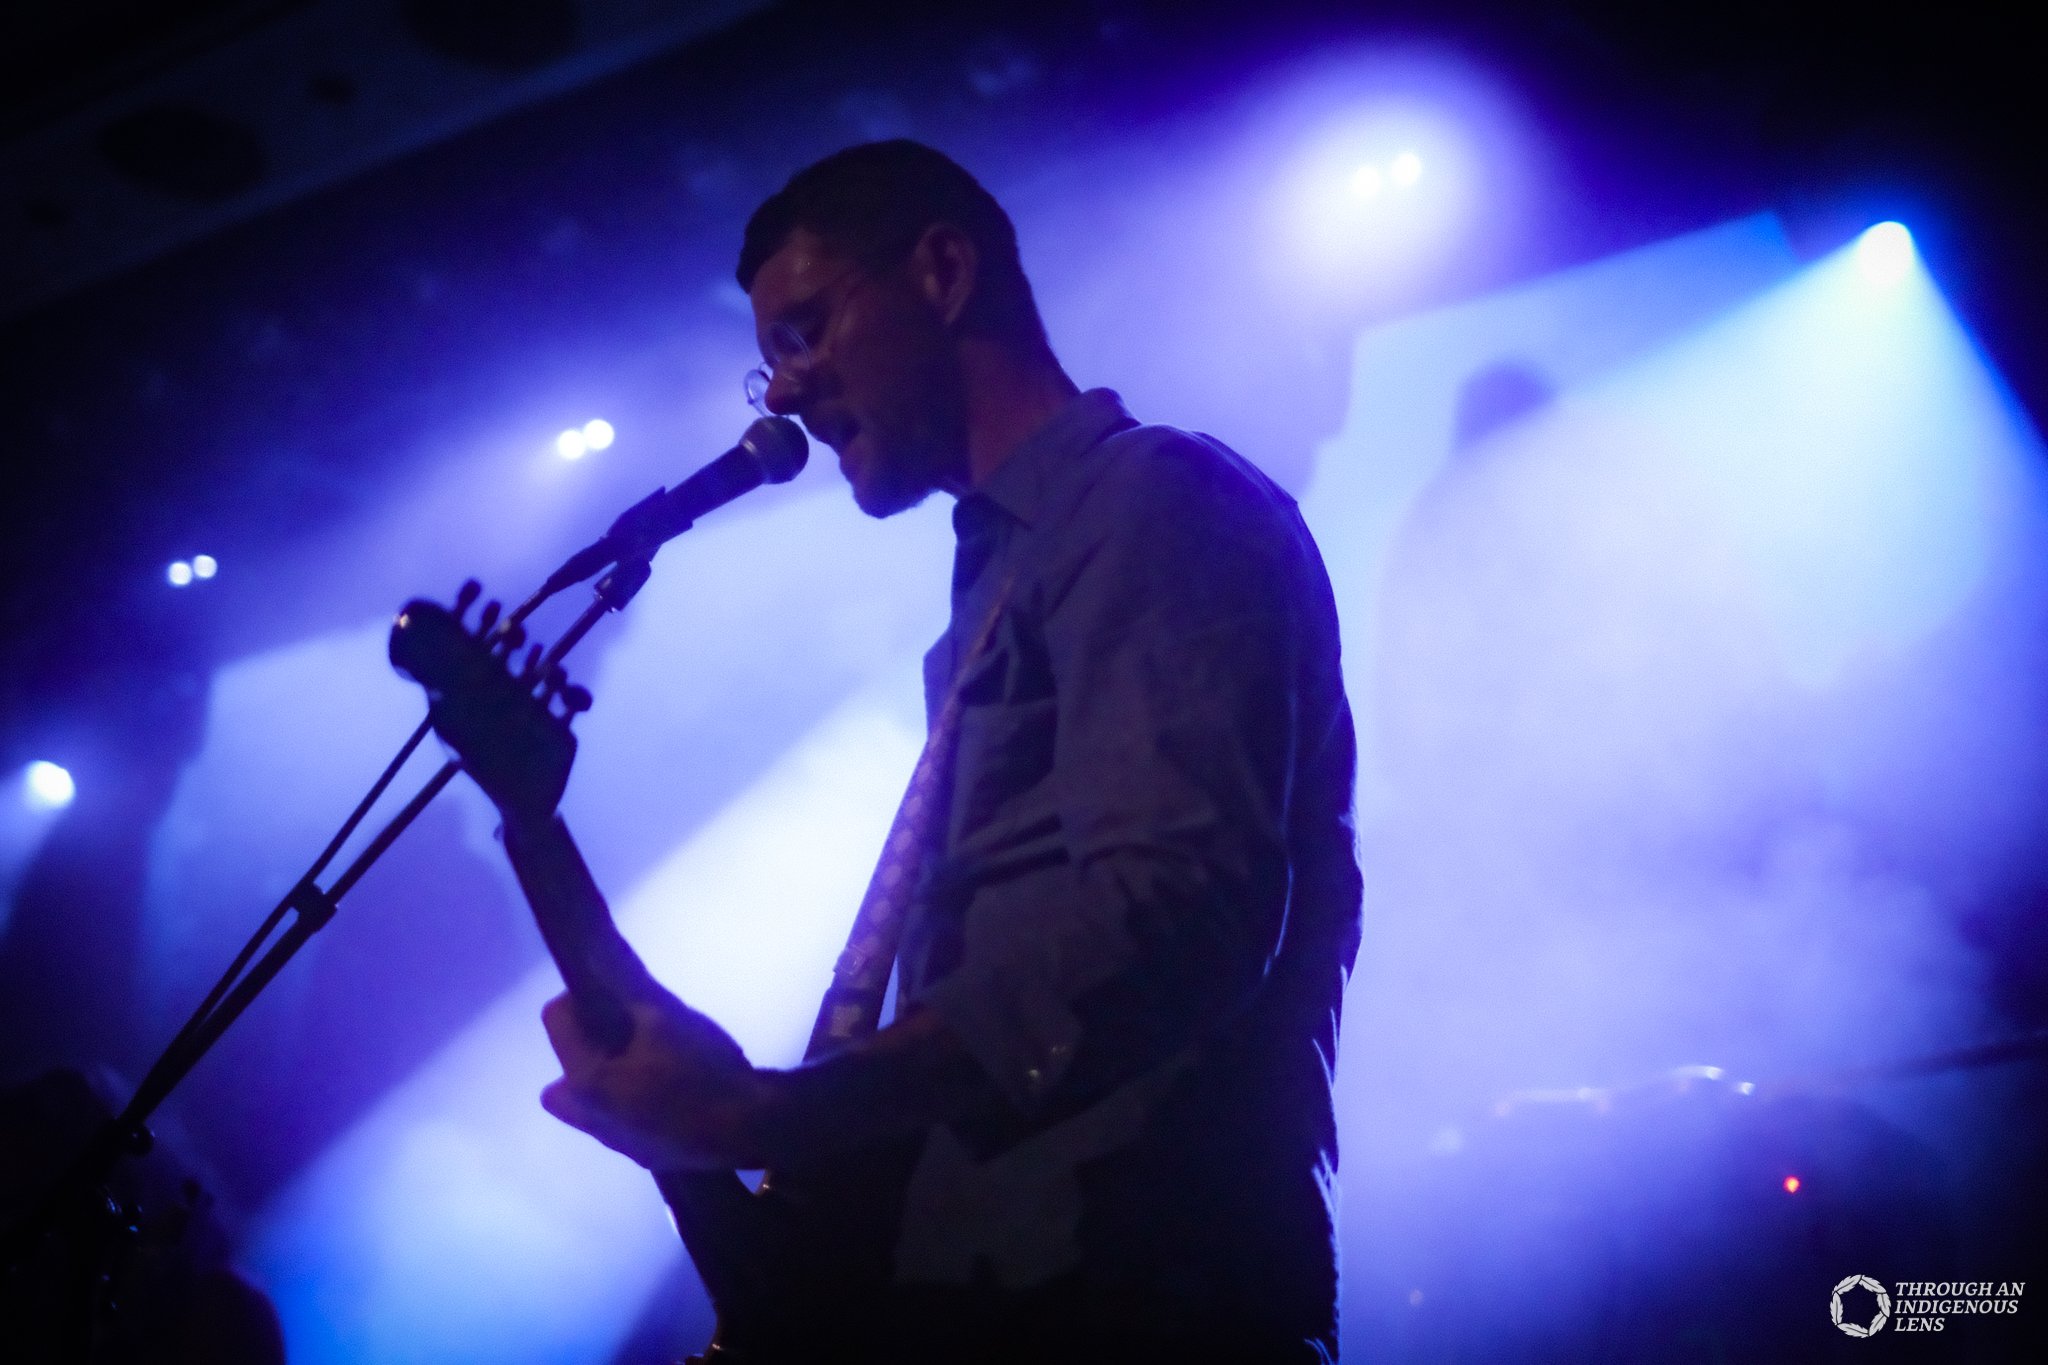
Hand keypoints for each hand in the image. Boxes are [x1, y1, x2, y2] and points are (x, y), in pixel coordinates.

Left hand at [539, 984, 771, 1170]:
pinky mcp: (644, 1155)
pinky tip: (671, 1091)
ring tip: (652, 1061)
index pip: (554, 1019)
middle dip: (587, 1047)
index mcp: (585, 1079)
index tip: (614, 992)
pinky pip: (621, 1122)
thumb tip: (593, 952)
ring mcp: (616, 1142)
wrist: (750, 1127)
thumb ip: (624, 986)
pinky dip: (633, 1102)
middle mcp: (588, 1117)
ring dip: (609, 1076)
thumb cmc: (702, 1069)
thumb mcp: (665, 1017)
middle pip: (565, 1071)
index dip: (580, 995)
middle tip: (626, 1034)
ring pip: (591, 1102)